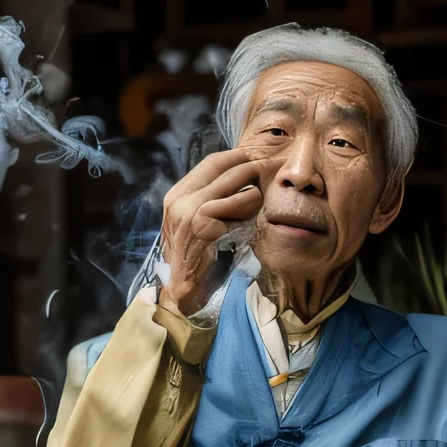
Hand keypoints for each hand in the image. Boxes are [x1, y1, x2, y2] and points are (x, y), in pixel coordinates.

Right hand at [159, 149, 263, 315]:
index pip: (209, 164)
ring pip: (229, 182)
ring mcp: (188, 212)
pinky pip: (234, 204)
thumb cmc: (194, 261)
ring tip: (266, 185)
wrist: (181, 292)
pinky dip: (249, 203)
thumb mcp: (197, 225)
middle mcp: (179, 200)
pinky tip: (256, 208)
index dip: (235, 156)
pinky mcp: (201, 225)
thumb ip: (210, 203)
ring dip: (252, 181)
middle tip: (270, 159)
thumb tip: (239, 183)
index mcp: (176, 197)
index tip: (256, 154)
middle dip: (247, 160)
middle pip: (219, 165)